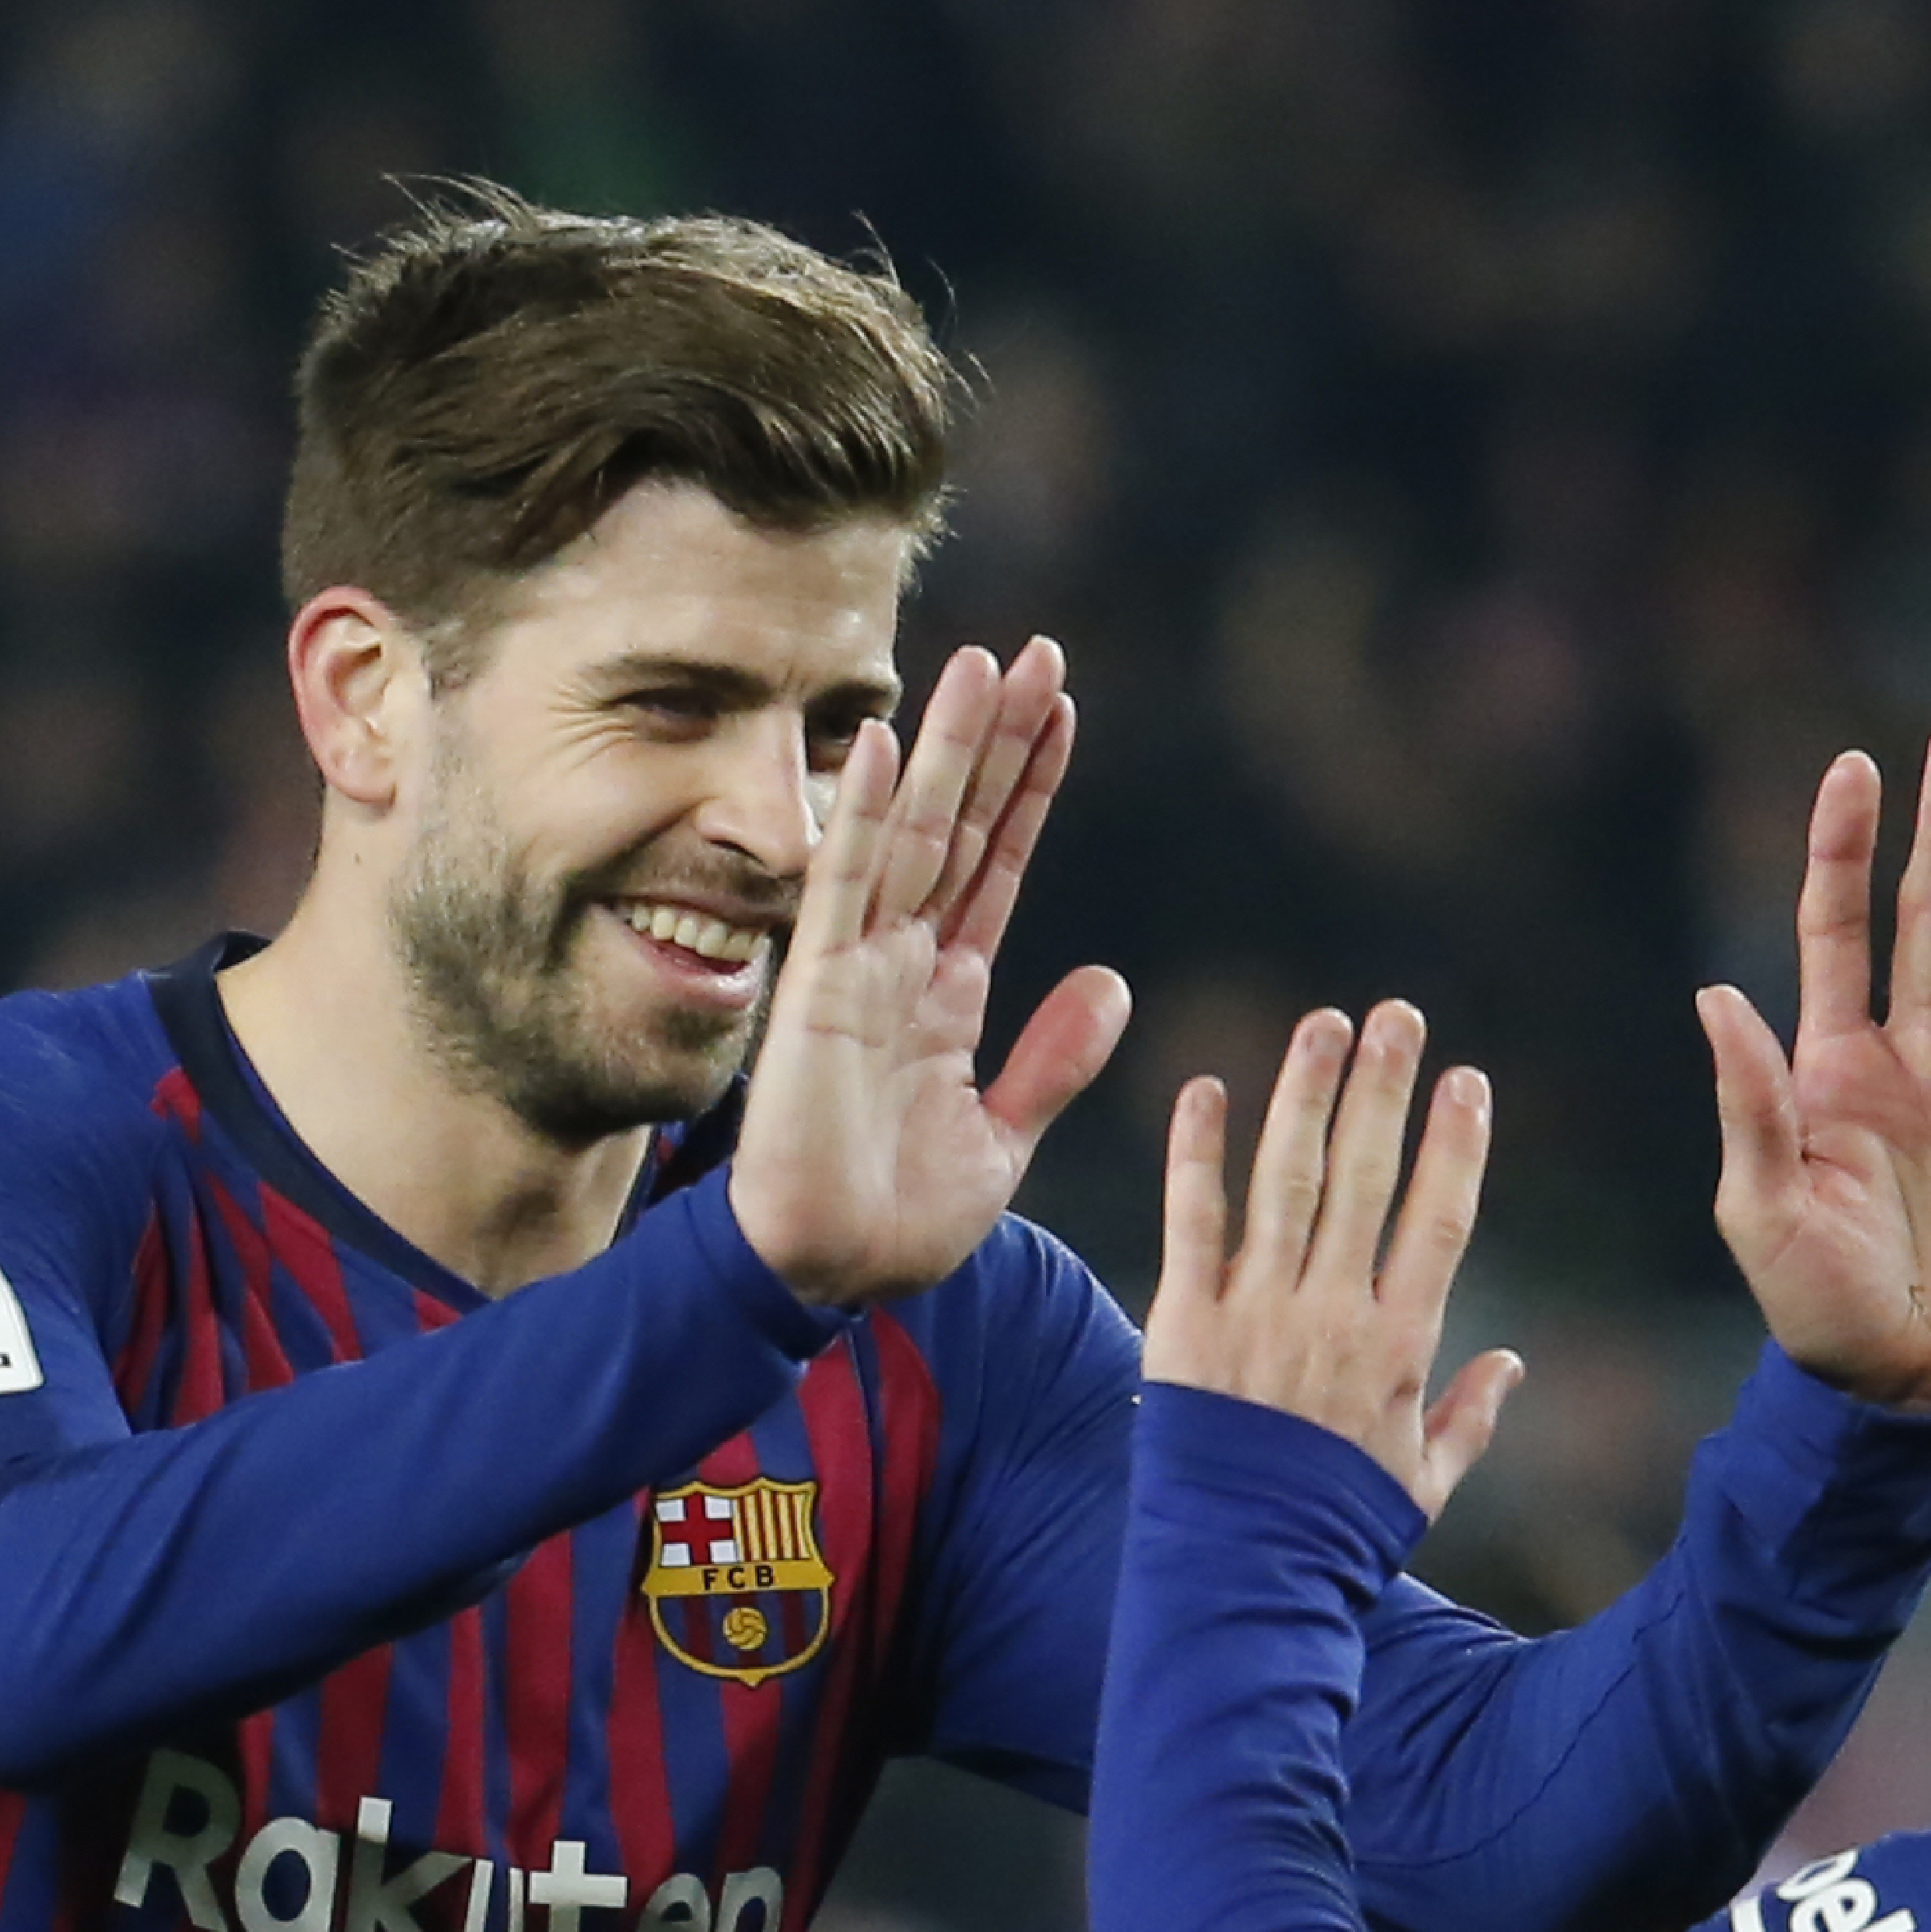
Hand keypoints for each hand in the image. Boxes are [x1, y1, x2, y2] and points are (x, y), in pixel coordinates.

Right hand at [733, 637, 1131, 1307]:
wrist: (828, 1279)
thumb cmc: (898, 1223)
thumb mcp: (1002, 1139)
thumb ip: (1053, 1061)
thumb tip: (1114, 985)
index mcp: (948, 994)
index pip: (999, 866)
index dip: (1031, 789)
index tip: (1063, 711)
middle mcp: (902, 963)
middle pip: (961, 825)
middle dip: (997, 740)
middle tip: (1037, 652)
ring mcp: (857, 968)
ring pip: (910, 834)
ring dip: (944, 749)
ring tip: (981, 662)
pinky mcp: (816, 991)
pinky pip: (840, 887)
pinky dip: (855, 816)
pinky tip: (874, 744)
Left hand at [1143, 1001, 1523, 1518]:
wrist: (1241, 1579)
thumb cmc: (1338, 1539)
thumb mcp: (1421, 1487)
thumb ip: (1468, 1420)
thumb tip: (1514, 1365)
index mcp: (1398, 1347)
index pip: (1438, 1221)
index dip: (1455, 1145)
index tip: (1468, 1080)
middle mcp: (1331, 1314)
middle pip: (1366, 1178)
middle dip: (1384, 1089)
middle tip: (1398, 1016)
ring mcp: (1256, 1312)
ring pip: (1287, 1180)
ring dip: (1304, 1095)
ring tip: (1322, 1024)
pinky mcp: (1184, 1323)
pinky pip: (1191, 1221)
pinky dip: (1196, 1152)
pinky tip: (1204, 1087)